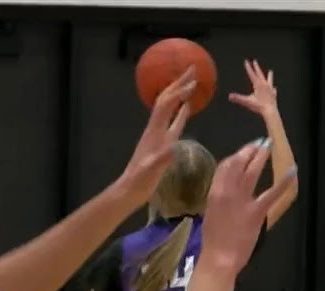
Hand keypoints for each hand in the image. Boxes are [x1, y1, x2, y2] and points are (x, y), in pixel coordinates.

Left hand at [119, 68, 194, 201]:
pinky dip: (180, 111)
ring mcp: (157, 134)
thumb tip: (173, 148)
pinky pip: (173, 121)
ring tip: (191, 81)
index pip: (167, 105)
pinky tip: (187, 107)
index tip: (194, 80)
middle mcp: (155, 128)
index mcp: (154, 131)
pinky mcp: (161, 141)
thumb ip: (161, 159)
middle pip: (166, 99)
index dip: (179, 92)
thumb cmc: (141, 181)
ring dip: (179, 92)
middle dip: (178, 83)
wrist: (130, 188)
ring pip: (169, 107)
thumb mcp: (151, 170)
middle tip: (192, 68)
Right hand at [198, 139, 296, 274]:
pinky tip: (292, 171)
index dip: (236, 156)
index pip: (225, 167)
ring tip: (268, 146)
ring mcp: (243, 200)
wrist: (219, 257)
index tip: (244, 151)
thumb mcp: (211, 213)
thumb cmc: (213, 240)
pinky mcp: (257, 211)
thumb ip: (220, 199)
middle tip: (260, 143)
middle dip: (250, 151)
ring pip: (253, 172)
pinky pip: (272, 193)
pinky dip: (283, 182)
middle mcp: (227, 191)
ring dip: (261, 157)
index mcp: (214, 193)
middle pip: (239, 164)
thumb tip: (229, 190)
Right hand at [228, 59, 277, 116]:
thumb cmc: (259, 106)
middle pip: (260, 74)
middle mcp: (265, 84)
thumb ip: (238, 98)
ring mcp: (270, 89)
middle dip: (256, 67)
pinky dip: (272, 88)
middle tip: (255, 61)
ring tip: (271, 71)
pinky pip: (273, 89)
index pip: (252, 74)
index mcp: (258, 85)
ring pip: (269, 80)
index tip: (246, 61)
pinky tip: (273, 88)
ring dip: (269, 75)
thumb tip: (229, 96)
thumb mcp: (247, 102)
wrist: (270, 111)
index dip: (248, 67)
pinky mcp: (273, 94)